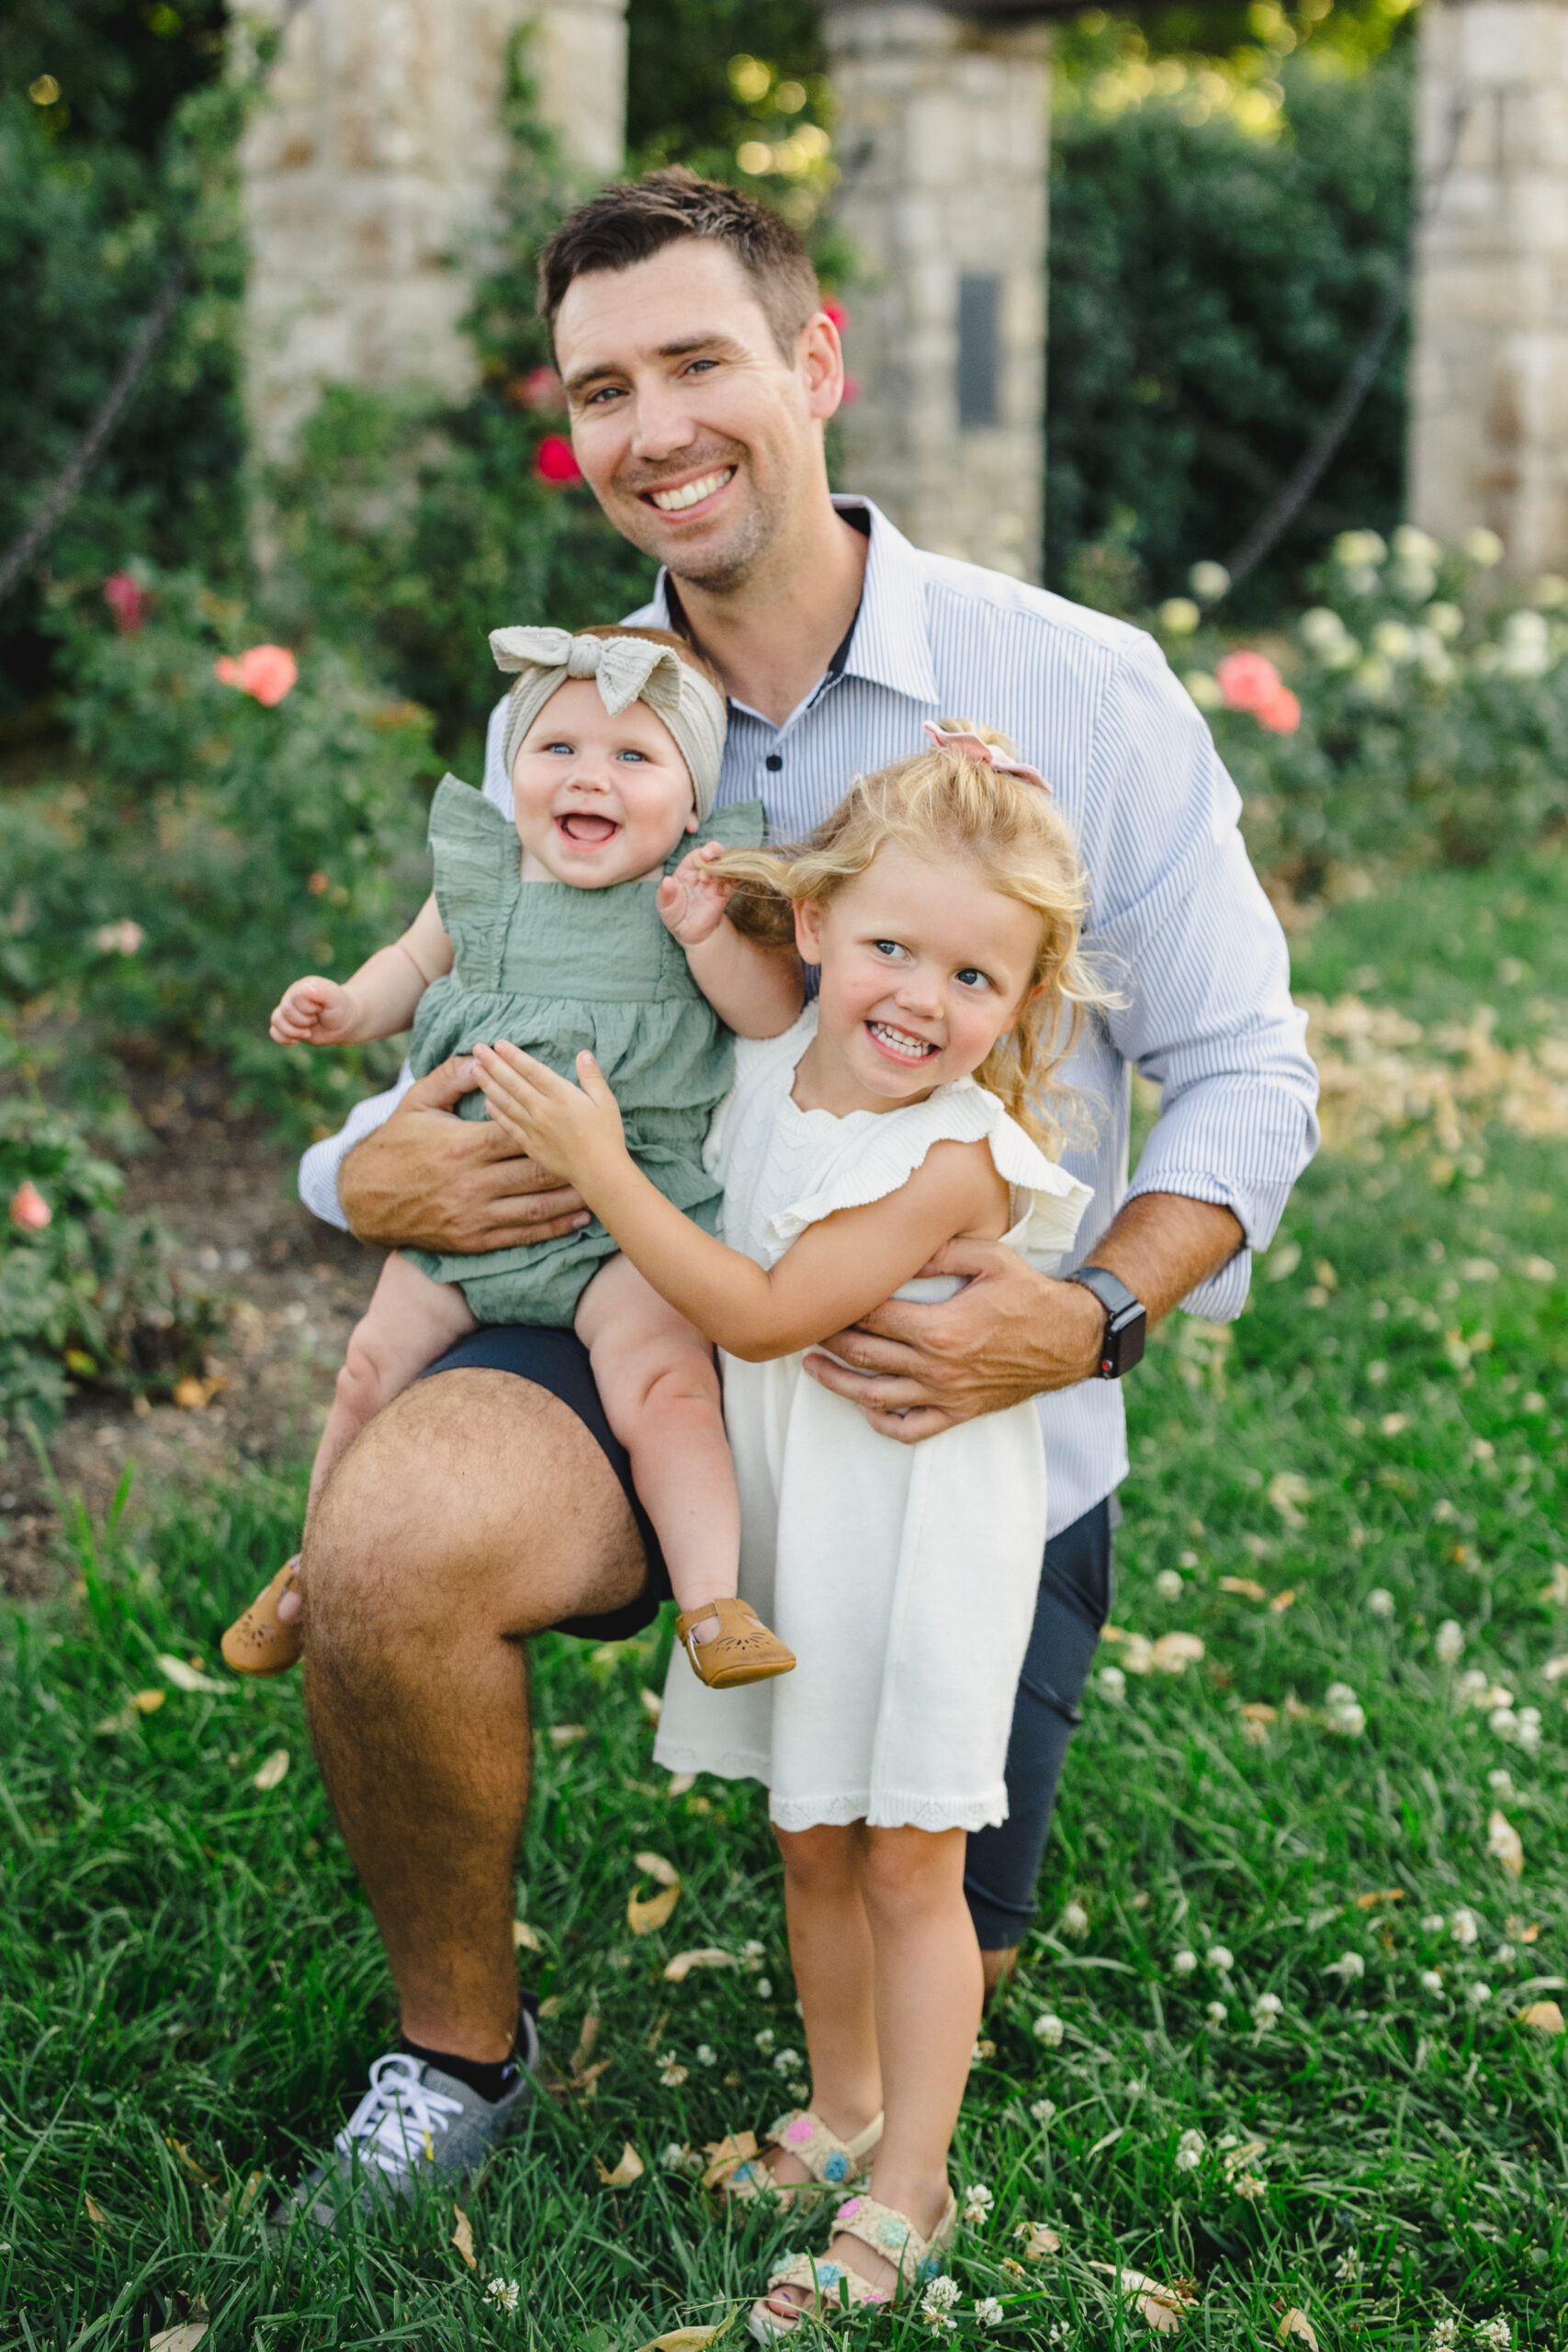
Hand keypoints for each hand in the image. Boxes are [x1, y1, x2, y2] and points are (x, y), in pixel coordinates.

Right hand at [271, 974, 357, 1045]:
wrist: (345, 1023)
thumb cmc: (340, 1008)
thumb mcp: (336, 999)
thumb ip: (322, 991)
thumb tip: (304, 991)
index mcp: (302, 987)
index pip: (294, 999)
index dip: (308, 1009)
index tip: (321, 1009)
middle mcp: (292, 997)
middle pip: (285, 1011)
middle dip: (303, 1021)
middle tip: (316, 1020)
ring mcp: (288, 1011)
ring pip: (276, 1021)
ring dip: (293, 1032)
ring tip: (308, 1032)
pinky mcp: (287, 1025)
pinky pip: (274, 1032)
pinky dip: (283, 1038)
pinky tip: (297, 1041)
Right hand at [337, 1054, 592, 1253]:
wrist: (364, 1199)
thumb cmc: (395, 1144)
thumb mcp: (416, 1102)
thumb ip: (452, 1077)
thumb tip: (484, 1058)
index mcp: (464, 1145)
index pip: (521, 1133)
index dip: (553, 1128)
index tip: (578, 1120)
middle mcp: (473, 1183)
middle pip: (536, 1172)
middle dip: (573, 1165)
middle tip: (603, 1158)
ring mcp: (475, 1214)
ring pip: (536, 1206)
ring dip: (572, 1199)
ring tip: (602, 1189)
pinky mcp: (474, 1239)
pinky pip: (521, 1235)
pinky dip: (553, 1229)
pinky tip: (577, 1220)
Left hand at [472, 1041, 627, 1193]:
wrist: (600, 1173)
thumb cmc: (607, 1135)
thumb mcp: (605, 1101)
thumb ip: (592, 1076)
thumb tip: (583, 1053)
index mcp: (562, 1095)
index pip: (532, 1070)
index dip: (514, 1056)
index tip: (498, 1044)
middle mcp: (543, 1110)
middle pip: (513, 1083)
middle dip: (493, 1064)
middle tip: (478, 1049)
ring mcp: (534, 1129)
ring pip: (506, 1102)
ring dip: (489, 1084)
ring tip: (475, 1070)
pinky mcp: (531, 1146)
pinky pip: (508, 1127)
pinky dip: (496, 1113)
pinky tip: (487, 1102)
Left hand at [656, 841, 734, 947]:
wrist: (690, 933)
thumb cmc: (674, 914)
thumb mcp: (665, 905)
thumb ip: (666, 894)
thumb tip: (667, 881)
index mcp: (687, 870)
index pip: (696, 855)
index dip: (702, 852)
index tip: (704, 856)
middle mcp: (703, 872)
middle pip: (715, 855)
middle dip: (716, 851)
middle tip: (714, 858)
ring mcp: (716, 883)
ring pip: (726, 866)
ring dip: (728, 865)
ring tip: (724, 871)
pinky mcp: (725, 895)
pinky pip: (734, 883)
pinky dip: (736, 880)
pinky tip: (731, 883)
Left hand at [804, 1239, 1104, 1443]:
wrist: (1070, 1339)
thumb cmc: (1029, 1294)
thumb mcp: (989, 1258)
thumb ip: (940, 1251)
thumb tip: (897, 1250)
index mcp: (941, 1328)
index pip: (872, 1318)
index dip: (842, 1305)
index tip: (825, 1294)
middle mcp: (938, 1367)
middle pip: (863, 1356)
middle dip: (828, 1340)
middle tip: (808, 1325)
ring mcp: (946, 1395)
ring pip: (875, 1397)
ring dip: (837, 1383)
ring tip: (813, 1368)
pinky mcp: (959, 1413)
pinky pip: (910, 1430)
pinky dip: (881, 1423)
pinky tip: (866, 1408)